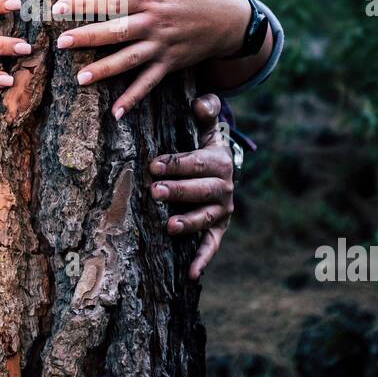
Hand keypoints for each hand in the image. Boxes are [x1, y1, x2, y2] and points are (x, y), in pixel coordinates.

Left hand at [51, 0, 250, 117]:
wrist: (231, 18)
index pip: (112, 0)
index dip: (84, 3)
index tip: (59, 8)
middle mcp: (153, 24)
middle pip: (116, 31)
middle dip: (88, 37)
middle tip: (62, 44)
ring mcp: (162, 47)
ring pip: (129, 60)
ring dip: (105, 70)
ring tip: (80, 78)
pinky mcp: (170, 64)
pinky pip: (148, 83)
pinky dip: (133, 98)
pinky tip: (116, 112)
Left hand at [149, 95, 234, 279]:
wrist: (222, 170)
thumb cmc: (205, 146)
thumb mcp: (208, 128)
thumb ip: (206, 111)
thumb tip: (200, 102)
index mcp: (220, 161)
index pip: (197, 162)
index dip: (175, 163)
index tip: (153, 164)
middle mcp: (224, 187)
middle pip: (202, 190)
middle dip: (179, 191)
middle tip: (155, 191)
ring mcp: (222, 211)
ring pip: (206, 217)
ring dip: (189, 222)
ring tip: (170, 225)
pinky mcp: (218, 229)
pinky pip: (212, 246)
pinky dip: (203, 259)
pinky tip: (191, 274)